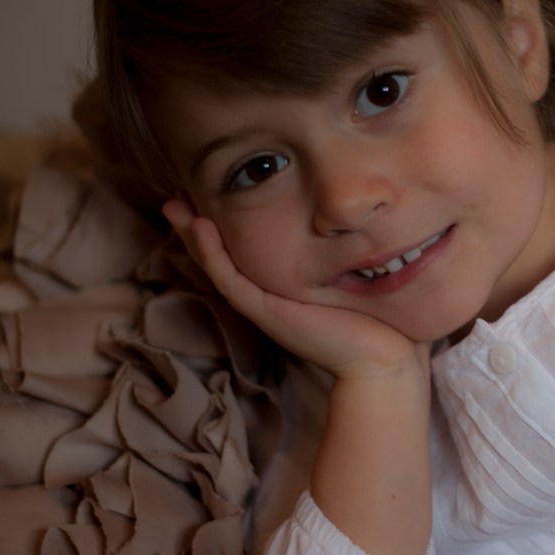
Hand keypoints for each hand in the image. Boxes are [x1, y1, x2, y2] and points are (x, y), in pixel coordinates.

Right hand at [161, 199, 430, 384]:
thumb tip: (355, 221)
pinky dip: (213, 253)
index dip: (220, 227)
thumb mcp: (349, 275)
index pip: (240, 253)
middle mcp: (265, 296)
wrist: (381, 359)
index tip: (205, 195)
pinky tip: (202, 228)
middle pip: (218, 257)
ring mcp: (262, 305)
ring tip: (174, 207)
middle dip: (193, 227)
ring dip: (192, 236)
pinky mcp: (266, 312)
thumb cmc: (374, 319)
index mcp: (279, 288)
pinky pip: (230, 278)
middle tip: (173, 198)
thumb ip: (340, 254)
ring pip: (216, 266)